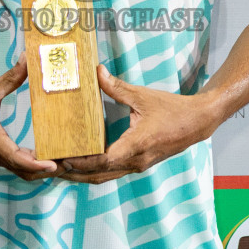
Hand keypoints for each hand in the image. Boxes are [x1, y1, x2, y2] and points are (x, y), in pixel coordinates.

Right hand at [0, 58, 59, 180]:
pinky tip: (42, 154)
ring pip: (19, 170)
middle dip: (47, 170)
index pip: (20, 160)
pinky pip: (13, 164)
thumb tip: (28, 59)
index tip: (55, 164)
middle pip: (24, 171)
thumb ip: (11, 77)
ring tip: (60, 159)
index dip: (38, 165)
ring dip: (39, 169)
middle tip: (69, 162)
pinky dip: (29, 163)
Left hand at [54, 66, 221, 183]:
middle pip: (99, 175)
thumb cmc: (172, 109)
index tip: (62, 158)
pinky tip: (81, 164)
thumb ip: (117, 87)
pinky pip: (113, 172)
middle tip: (51, 167)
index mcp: (136, 145)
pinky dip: (95, 171)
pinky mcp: (139, 163)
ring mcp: (138, 165)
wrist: (198, 123)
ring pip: (105, 177)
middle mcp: (136, 161)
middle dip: (74, 173)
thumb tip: (96, 72)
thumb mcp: (143, 96)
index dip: (81, 162)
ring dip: (83, 175)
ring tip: (60, 168)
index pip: (104, 160)